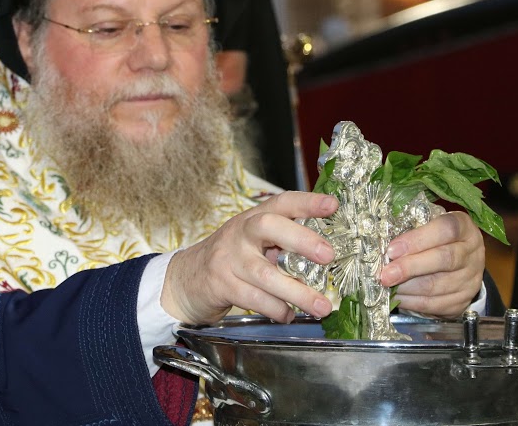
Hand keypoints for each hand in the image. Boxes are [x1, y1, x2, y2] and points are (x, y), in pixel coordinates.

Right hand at [161, 192, 336, 325]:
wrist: (185, 279)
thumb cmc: (230, 260)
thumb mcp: (252, 242)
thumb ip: (281, 242)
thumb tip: (328, 252)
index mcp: (253, 219)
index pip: (281, 203)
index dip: (307, 202)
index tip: (332, 205)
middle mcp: (240, 233)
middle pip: (269, 226)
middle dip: (301, 239)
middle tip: (328, 255)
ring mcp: (228, 259)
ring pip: (265, 273)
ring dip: (297, 292)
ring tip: (322, 306)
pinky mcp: (221, 284)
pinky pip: (253, 298)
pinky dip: (276, 309)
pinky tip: (288, 314)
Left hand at [380, 211, 484, 317]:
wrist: (461, 263)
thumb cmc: (436, 239)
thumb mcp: (429, 226)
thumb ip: (411, 229)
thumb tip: (380, 242)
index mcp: (464, 227)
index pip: (446, 229)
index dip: (418, 239)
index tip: (392, 249)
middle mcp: (472, 253)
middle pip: (443, 259)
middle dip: (409, 267)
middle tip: (385, 274)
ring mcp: (470, 279)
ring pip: (436, 285)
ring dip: (406, 287)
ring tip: (386, 285)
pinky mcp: (462, 300)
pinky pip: (434, 304)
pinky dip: (411, 301)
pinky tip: (396, 297)